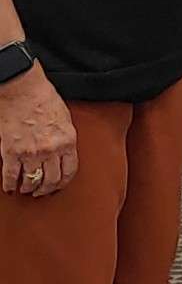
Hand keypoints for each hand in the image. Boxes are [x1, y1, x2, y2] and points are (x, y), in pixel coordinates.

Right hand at [0, 63, 78, 198]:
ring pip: (31, 182)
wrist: (23, 91)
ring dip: (28, 188)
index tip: (58, 186)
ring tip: (26, 189)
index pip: (69, 171)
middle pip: (51, 180)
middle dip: (45, 190)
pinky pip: (11, 176)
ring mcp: (30, 153)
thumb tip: (63, 153)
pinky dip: (10, 185)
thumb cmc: (44, 99)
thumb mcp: (65, 119)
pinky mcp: (12, 152)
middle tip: (41, 192)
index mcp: (67, 141)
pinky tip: (10, 187)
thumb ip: (65, 138)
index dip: (63, 182)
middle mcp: (51, 150)